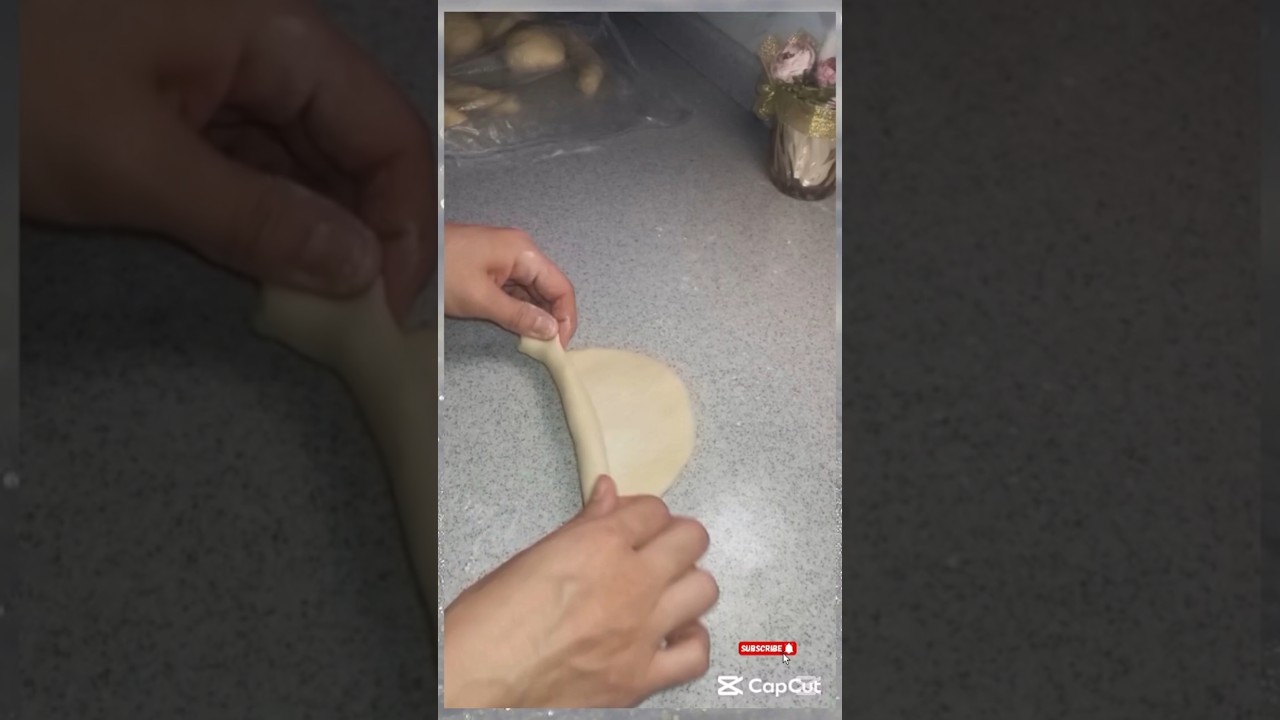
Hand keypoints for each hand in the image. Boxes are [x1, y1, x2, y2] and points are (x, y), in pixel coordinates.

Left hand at [21, 0, 434, 319]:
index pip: (387, 132)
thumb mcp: (136, 165)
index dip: (406, 220)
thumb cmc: (24, 89)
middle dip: (368, 230)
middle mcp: (268, 48)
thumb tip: (361, 270)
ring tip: (325, 302)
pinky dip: (272, 218)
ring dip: (321, 231)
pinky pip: (258, 165)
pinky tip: (278, 266)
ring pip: (310, 161)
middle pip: (356, 145)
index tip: (395, 305)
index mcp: (276, 35)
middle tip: (362, 317)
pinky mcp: (190, 103)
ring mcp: (228, 74)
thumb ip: (259, 221)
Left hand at [443, 222, 576, 345]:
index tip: (560, 345)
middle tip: (546, 348)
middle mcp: (520, 251)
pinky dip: (519, 307)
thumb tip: (551, 330)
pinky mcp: (491, 266)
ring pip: (532, 290)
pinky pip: (515, 288)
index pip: (561, 287)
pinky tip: (517, 325)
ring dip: (534, 314)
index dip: (566, 318)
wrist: (408, 252)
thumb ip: (519, 315)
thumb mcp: (480, 299)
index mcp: (523, 252)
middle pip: (549, 288)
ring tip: (532, 340)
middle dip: (551, 317)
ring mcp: (505, 258)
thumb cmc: (443, 272)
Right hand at [443, 476, 717, 707]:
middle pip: (690, 540)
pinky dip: (690, 642)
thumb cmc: (485, 624)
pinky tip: (671, 637)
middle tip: (656, 549)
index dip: (644, 513)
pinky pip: (695, 654)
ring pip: (704, 590)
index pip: (653, 510)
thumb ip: (579, 527)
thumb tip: (605, 495)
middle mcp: (630, 583)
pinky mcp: (641, 678)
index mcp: (598, 545)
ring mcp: (642, 632)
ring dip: (687, 585)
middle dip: (677, 538)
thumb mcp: (529, 559)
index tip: (633, 521)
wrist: (477, 685)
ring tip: (665, 591)